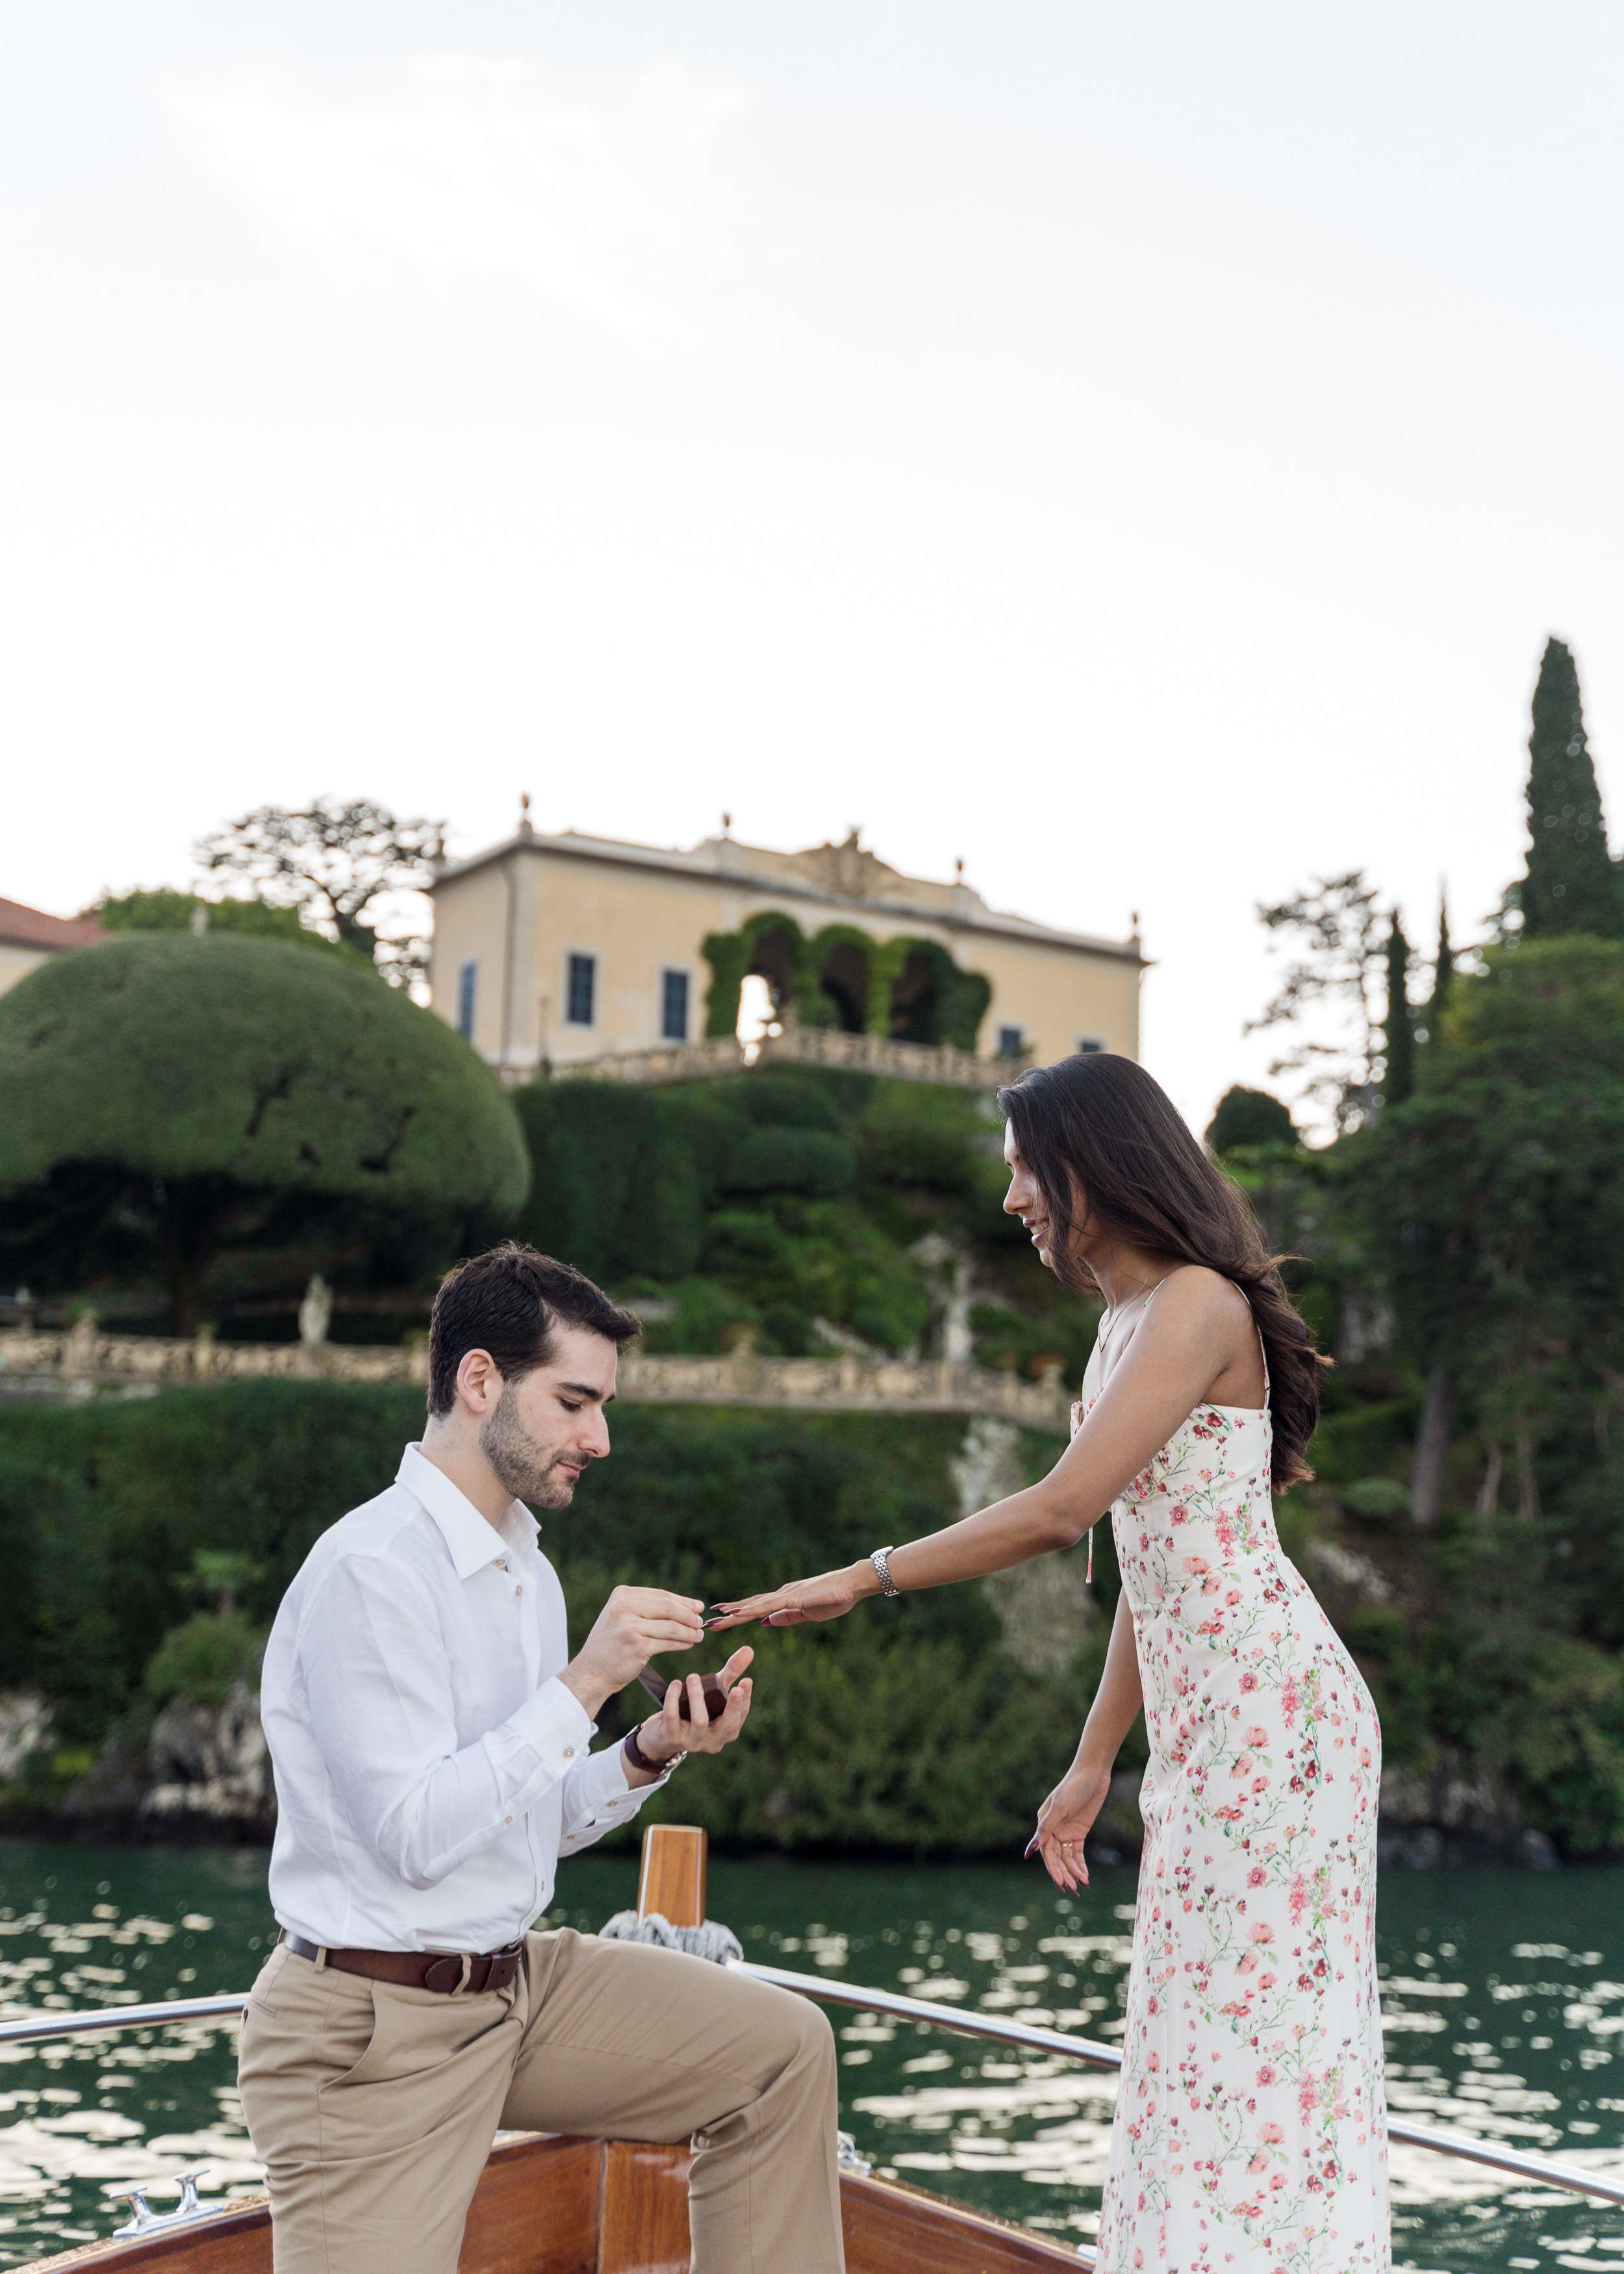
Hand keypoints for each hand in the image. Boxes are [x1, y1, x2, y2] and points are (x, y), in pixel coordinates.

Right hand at [560, 1586, 706, 1718]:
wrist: (591, 1673)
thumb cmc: (611, 1645)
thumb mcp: (621, 1617)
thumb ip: (646, 1608)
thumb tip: (687, 1606)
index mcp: (621, 1595)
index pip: (660, 1594)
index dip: (683, 1601)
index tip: (698, 1607)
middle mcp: (623, 1607)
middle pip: (668, 1607)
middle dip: (689, 1615)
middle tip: (700, 1622)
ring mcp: (630, 1626)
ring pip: (671, 1626)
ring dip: (689, 1631)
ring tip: (698, 1635)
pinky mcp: (637, 1646)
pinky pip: (668, 1642)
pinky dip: (682, 1643)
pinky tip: (689, 1644)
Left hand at [628, 1648, 754, 1780]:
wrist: (663, 1734)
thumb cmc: (695, 1710)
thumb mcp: (714, 1692)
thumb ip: (731, 1673)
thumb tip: (749, 1649)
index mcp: (726, 1732)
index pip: (741, 1717)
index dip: (745, 1700)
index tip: (747, 1680)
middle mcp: (713, 1741)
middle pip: (728, 1727)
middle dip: (733, 1707)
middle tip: (736, 1687)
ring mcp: (693, 1742)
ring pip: (700, 1722)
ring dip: (697, 1698)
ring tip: (693, 1677)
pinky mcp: (672, 1738)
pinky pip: (673, 1718)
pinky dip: (674, 1699)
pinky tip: (676, 1684)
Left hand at [708, 1563, 871, 1629]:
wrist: (851, 1585)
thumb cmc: (835, 1599)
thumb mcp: (808, 1614)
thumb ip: (788, 1618)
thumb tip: (765, 1623)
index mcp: (783, 1600)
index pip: (755, 1609)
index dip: (736, 1614)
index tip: (718, 1619)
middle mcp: (779, 1595)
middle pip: (748, 1607)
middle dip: (727, 1615)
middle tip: (706, 1622)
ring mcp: (784, 1595)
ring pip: (753, 1606)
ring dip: (732, 1613)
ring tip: (714, 1619)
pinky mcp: (792, 1598)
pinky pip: (767, 1606)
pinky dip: (750, 1610)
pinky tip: (737, 1613)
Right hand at [1027, 1759, 1112, 1892]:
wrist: (1094, 1773)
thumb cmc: (1074, 1786)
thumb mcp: (1060, 1806)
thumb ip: (1046, 1829)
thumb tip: (1031, 1850)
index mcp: (1044, 1823)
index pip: (1046, 1851)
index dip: (1053, 1868)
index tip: (1060, 1882)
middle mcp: (1053, 1829)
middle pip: (1057, 1857)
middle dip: (1064, 1873)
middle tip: (1072, 1889)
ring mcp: (1066, 1831)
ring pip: (1068, 1858)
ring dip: (1074, 1872)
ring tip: (1082, 1886)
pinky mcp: (1079, 1832)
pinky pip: (1078, 1853)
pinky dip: (1081, 1865)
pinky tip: (1085, 1877)